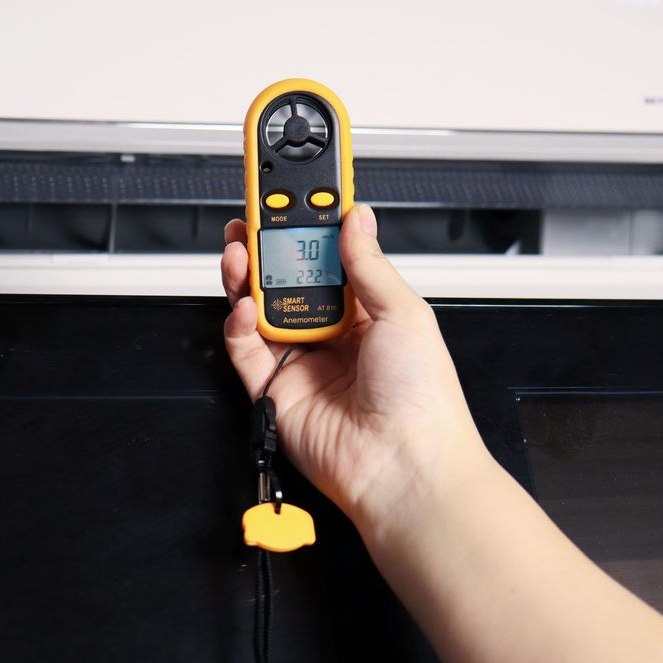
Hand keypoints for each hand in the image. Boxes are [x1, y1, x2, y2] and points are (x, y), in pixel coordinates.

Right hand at [221, 204, 485, 529]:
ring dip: (247, 275)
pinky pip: (245, 349)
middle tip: (255, 217)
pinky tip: (247, 306)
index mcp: (369, 311)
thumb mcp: (404, 312)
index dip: (310, 227)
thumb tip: (356, 218)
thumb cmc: (423, 399)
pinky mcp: (274, 390)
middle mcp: (334, 334)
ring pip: (261, 307)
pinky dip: (239, 324)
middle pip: (288, 278)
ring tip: (242, 250)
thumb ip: (369, 263)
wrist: (403, 466)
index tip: (294, 196)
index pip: (330, 256)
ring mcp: (302, 361)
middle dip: (269, 246)